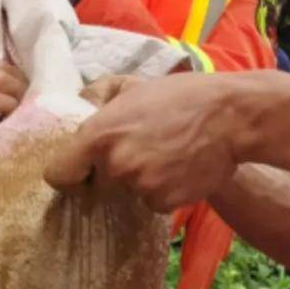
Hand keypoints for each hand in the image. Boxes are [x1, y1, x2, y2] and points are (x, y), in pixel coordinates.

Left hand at [43, 72, 245, 209]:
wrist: (232, 117)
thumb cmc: (182, 96)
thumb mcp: (133, 86)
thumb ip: (97, 97)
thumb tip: (77, 107)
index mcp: (99, 134)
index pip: (57, 174)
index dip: (70, 174)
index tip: (82, 171)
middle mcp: (115, 163)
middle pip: (97, 184)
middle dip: (113, 171)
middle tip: (141, 150)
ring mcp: (140, 185)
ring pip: (128, 192)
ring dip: (142, 180)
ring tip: (166, 154)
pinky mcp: (164, 202)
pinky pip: (152, 202)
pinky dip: (163, 191)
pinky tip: (179, 168)